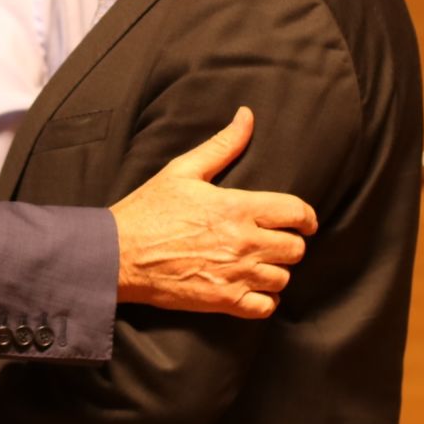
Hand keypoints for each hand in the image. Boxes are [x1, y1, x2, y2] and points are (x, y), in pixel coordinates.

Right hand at [109, 107, 317, 318]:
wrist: (117, 254)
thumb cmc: (147, 210)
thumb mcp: (181, 170)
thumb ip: (222, 145)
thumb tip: (247, 116)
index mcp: (236, 207)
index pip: (296, 212)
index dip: (306, 216)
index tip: (303, 221)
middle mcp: (243, 243)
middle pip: (295, 249)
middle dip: (288, 242)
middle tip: (272, 240)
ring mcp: (235, 275)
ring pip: (283, 278)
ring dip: (274, 270)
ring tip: (256, 263)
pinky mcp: (223, 301)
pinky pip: (266, 307)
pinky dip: (263, 299)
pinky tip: (248, 287)